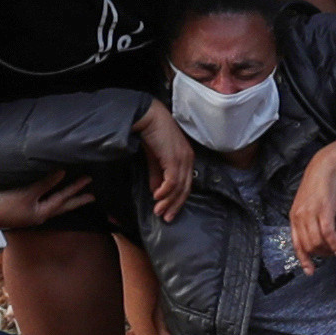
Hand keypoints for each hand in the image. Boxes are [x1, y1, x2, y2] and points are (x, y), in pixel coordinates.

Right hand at [0, 174, 92, 226]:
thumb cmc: (3, 203)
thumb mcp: (27, 192)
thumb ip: (45, 182)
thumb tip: (62, 172)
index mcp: (41, 213)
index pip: (63, 199)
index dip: (76, 189)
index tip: (88, 180)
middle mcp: (36, 217)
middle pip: (61, 207)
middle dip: (76, 201)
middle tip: (92, 197)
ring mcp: (27, 216)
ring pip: (51, 207)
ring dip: (62, 200)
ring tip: (71, 196)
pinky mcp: (17, 212)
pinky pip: (39, 205)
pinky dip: (47, 199)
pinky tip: (45, 196)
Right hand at [136, 101, 194, 221]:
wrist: (147, 116)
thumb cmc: (151, 134)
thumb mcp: (154, 160)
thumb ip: (157, 176)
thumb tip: (156, 193)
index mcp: (186, 159)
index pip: (186, 185)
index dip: (177, 200)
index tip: (168, 212)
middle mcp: (188, 159)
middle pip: (185, 189)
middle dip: (175, 205)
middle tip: (166, 218)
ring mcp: (183, 159)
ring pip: (179, 187)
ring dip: (168, 201)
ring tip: (158, 211)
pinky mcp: (174, 158)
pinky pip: (172, 181)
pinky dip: (165, 191)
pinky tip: (157, 197)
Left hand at [289, 151, 335, 265]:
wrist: (327, 165)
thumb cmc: (320, 183)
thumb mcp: (308, 203)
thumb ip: (308, 218)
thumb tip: (315, 236)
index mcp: (294, 216)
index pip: (296, 244)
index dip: (303, 259)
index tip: (310, 271)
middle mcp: (299, 216)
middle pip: (308, 246)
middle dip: (322, 254)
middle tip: (333, 253)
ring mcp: (311, 213)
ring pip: (318, 242)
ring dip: (330, 250)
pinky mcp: (324, 210)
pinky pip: (328, 234)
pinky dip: (334, 244)